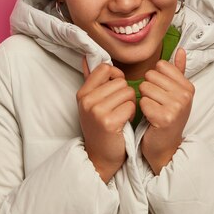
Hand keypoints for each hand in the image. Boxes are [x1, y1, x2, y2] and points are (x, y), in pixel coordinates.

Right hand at [77, 58, 135, 182]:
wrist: (100, 156)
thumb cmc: (100, 127)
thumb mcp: (91, 103)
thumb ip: (92, 80)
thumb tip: (86, 57)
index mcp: (83, 92)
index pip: (106, 68)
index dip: (116, 77)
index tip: (115, 91)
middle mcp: (87, 99)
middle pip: (120, 81)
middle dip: (125, 94)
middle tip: (118, 109)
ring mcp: (96, 110)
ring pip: (128, 92)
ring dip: (130, 104)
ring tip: (121, 115)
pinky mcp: (108, 121)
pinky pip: (130, 106)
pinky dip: (131, 114)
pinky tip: (123, 122)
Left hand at [140, 47, 194, 174]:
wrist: (165, 147)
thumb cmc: (167, 117)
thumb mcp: (176, 93)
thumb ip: (178, 71)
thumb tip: (181, 49)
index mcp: (188, 86)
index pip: (160, 65)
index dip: (155, 78)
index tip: (160, 93)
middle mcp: (185, 95)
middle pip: (150, 76)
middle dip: (148, 89)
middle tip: (156, 104)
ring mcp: (177, 106)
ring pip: (144, 88)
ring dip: (144, 100)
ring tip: (153, 111)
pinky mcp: (165, 118)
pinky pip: (142, 102)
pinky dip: (142, 110)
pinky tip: (150, 119)